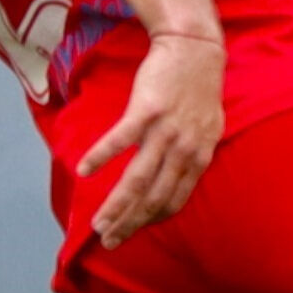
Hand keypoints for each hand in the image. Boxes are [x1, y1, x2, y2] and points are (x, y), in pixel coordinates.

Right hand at [76, 31, 224, 247]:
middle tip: (109, 242)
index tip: (133, 232)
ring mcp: (165, 131)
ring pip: (137, 179)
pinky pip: (120, 140)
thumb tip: (180, 178)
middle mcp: (184, 150)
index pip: (174, 200)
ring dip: (115, 206)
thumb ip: (194, 155)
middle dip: (130, 224)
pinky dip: (101, 156)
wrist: (194, 50)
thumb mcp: (208, 129)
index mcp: (200, 157)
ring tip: (97, 224)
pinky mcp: (146, 111)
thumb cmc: (198, 90)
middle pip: (153, 198)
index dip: (152, 220)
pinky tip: (84, 172)